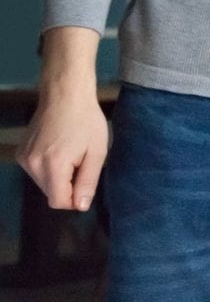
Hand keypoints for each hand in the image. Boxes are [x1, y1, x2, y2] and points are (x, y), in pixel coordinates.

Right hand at [18, 71, 108, 212]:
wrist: (65, 95)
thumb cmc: (86, 121)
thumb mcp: (97, 152)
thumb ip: (88, 182)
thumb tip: (81, 206)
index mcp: (52, 166)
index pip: (58, 202)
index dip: (75, 199)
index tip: (86, 183)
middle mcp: (32, 165)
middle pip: (50, 193)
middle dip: (67, 185)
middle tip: (81, 162)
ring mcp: (23, 158)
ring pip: (43, 183)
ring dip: (58, 176)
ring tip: (71, 152)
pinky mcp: (21, 152)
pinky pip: (36, 171)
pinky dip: (48, 167)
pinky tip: (59, 149)